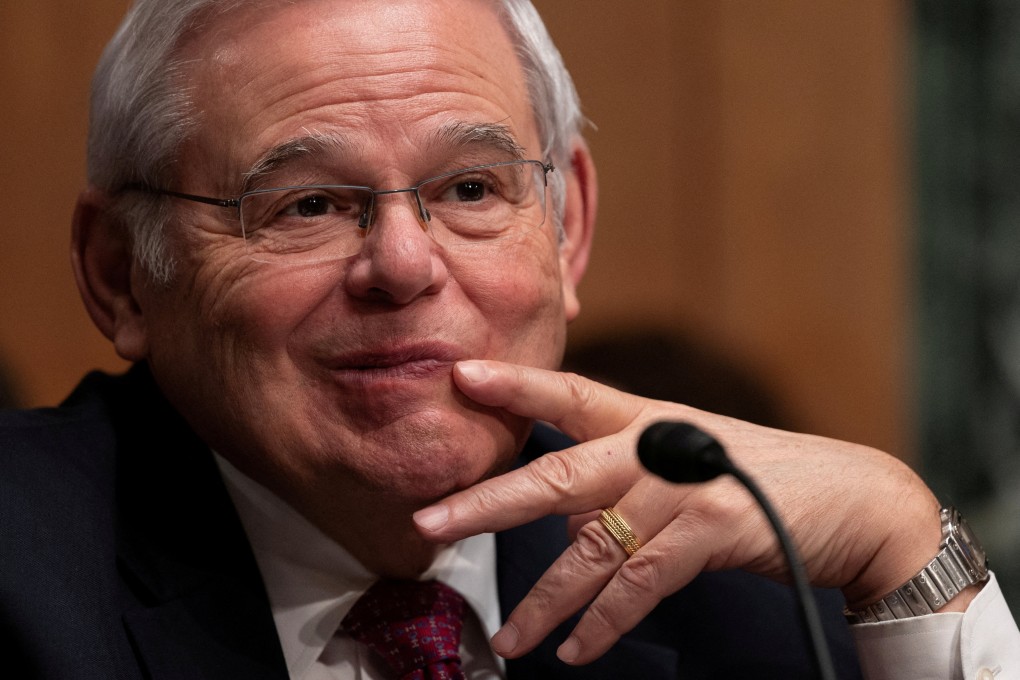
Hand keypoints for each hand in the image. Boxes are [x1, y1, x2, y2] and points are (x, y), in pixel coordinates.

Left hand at [413, 360, 941, 664]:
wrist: (853, 497)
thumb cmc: (759, 476)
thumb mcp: (683, 460)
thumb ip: (621, 482)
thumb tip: (563, 521)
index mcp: (645, 418)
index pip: (568, 394)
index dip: (514, 385)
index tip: (460, 376)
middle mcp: (656, 447)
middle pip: (558, 474)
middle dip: (488, 502)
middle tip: (430, 523)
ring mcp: (685, 488)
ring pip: (593, 547)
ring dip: (544, 599)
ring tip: (509, 638)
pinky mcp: (714, 531)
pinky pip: (641, 585)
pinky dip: (604, 622)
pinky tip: (576, 649)